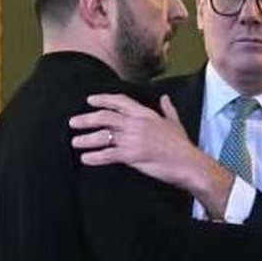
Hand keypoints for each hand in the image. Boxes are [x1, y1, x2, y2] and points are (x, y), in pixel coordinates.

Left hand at [69, 94, 232, 217]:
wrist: (188, 163)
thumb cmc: (182, 145)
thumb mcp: (175, 122)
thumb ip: (167, 109)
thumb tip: (165, 97)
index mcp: (146, 114)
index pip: (120, 101)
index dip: (103, 99)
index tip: (89, 100)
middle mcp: (137, 123)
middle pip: (106, 117)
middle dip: (87, 119)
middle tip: (73, 122)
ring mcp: (134, 139)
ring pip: (104, 136)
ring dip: (86, 139)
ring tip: (75, 142)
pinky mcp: (133, 155)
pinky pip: (109, 155)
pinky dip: (95, 157)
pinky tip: (86, 159)